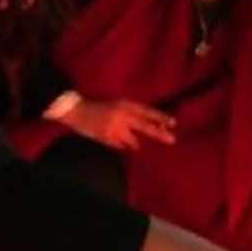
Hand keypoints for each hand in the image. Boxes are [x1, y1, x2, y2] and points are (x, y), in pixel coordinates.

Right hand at [54, 96, 176, 150]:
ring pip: (133, 141)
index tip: (173, 123)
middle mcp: (122, 115)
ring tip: (132, 144)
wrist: (78, 110)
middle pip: (145, 126)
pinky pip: (120, 146)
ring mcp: (115, 127)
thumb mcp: (117, 104)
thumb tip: (149, 123)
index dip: (160, 117)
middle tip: (172, 140)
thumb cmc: (99, 106)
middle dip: (159, 133)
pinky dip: (121, 145)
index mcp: (125, 104)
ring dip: (135, 144)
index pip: (147, 111)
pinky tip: (114, 140)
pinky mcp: (107, 137)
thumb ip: (132, 113)